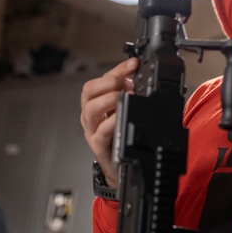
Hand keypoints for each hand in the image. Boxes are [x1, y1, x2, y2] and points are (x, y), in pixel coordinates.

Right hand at [80, 58, 137, 188]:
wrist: (120, 169)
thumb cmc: (121, 138)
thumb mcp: (124, 113)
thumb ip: (131, 95)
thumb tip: (143, 76)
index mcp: (97, 102)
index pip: (102, 78)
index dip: (118, 69)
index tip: (133, 64)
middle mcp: (91, 114)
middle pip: (89, 90)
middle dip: (110, 83)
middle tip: (129, 85)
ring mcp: (92, 130)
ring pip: (90, 109)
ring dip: (110, 99)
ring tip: (126, 98)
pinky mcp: (98, 145)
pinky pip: (101, 131)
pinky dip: (112, 121)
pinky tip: (122, 117)